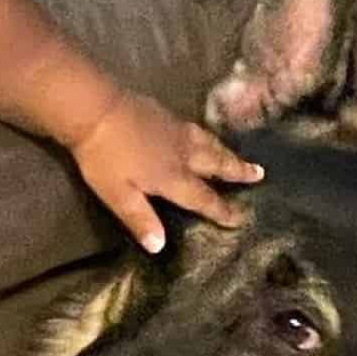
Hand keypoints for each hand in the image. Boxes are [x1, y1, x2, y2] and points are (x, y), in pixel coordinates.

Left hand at [65, 92, 263, 251]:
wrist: (96, 109)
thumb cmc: (104, 157)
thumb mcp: (117, 195)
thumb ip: (140, 219)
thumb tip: (160, 247)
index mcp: (173, 177)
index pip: (203, 198)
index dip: (221, 210)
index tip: (239, 218)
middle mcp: (183, 154)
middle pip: (217, 164)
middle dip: (238, 171)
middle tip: (260, 174)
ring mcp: (177, 130)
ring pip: (210, 143)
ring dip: (228, 152)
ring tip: (240, 157)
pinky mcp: (167, 115)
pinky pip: (198, 130)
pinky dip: (210, 137)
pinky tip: (205, 137)